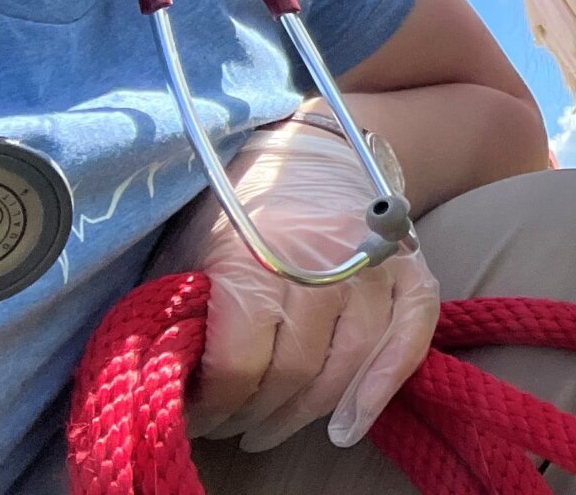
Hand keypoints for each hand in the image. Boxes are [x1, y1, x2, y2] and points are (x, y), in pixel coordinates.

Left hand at [153, 113, 439, 451]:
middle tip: (231, 425)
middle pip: (295, 371)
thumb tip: (165, 379)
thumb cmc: (239, 203)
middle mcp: (321, 258)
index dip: (214, 405)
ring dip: (308, 412)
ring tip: (272, 428)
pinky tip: (351, 421)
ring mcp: (374, 262)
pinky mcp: (410, 265)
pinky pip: (410, 334)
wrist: (313, 147)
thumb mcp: (192, 245)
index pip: (241, 363)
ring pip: (348, 363)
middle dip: (255, 413)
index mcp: (254, 252)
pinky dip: (384, 382)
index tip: (196, 415)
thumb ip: (184, 308)